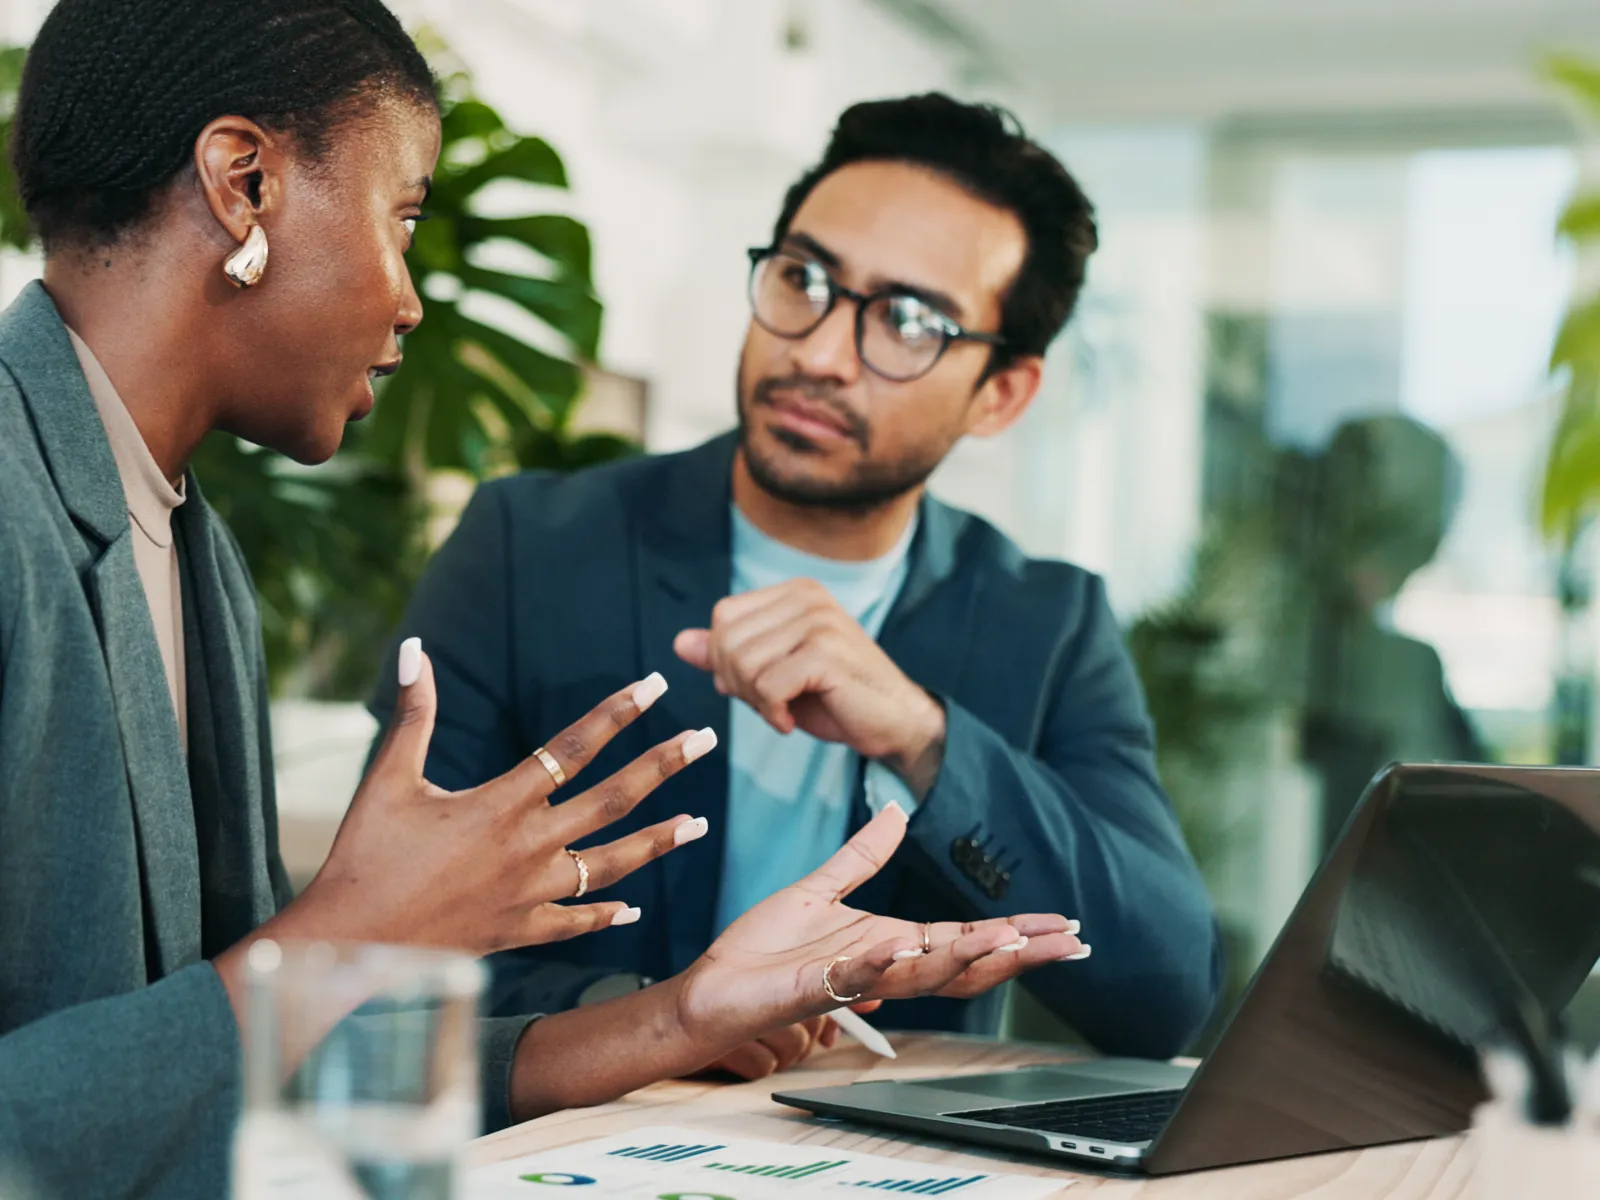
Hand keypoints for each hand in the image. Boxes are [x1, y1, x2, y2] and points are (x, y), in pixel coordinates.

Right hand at [276, 641, 715, 953]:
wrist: (348, 942)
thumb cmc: (363, 855)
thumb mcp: (387, 777)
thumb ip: (414, 713)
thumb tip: (416, 648)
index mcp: (501, 802)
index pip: (574, 746)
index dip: (616, 712)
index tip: (653, 685)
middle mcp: (528, 846)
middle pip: (614, 798)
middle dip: (664, 765)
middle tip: (707, 740)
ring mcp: (530, 894)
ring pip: (612, 863)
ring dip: (659, 841)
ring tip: (701, 825)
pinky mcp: (520, 932)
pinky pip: (576, 921)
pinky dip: (607, 914)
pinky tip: (635, 908)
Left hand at [503, 806, 1083, 1118]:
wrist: (711, 987)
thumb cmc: (761, 949)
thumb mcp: (818, 889)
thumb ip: (860, 855)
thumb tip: (897, 812)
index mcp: (890, 942)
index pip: (966, 938)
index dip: (1016, 932)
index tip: (1064, 924)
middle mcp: (883, 965)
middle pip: (965, 961)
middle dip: (1019, 951)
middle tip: (1072, 943)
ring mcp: (854, 979)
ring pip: (925, 971)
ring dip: (969, 955)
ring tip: (1013, 939)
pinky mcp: (815, 987)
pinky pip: (857, 974)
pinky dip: (885, 962)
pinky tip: (911, 946)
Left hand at [674, 579, 945, 793]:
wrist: (895, 724)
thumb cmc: (835, 699)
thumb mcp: (774, 674)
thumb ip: (729, 657)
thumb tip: (679, 642)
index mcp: (795, 592)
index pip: (724, 616)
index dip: (725, 660)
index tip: (756, 687)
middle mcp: (808, 597)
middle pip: (728, 638)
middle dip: (737, 683)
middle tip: (769, 703)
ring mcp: (819, 621)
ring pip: (743, 663)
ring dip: (755, 701)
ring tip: (782, 710)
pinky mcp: (827, 652)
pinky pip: (766, 685)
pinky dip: (771, 712)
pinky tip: (790, 720)